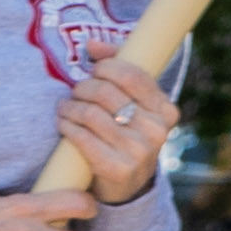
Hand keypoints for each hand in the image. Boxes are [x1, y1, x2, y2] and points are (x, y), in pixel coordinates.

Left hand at [56, 53, 178, 208]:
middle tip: (76, 91)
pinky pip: (81, 137)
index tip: (94, 70)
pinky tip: (63, 122)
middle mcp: (157, 131)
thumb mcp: (134, 104)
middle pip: (107, 93)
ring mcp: (138, 152)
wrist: (128, 186)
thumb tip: (92, 44)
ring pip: (90, 114)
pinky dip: (66, 125)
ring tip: (65, 107)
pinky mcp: (116, 169)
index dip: (107, 67)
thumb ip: (118, 68)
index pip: (133, 75)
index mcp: (166, 111)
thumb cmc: (127, 134)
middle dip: (84, 87)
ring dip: (70, 106)